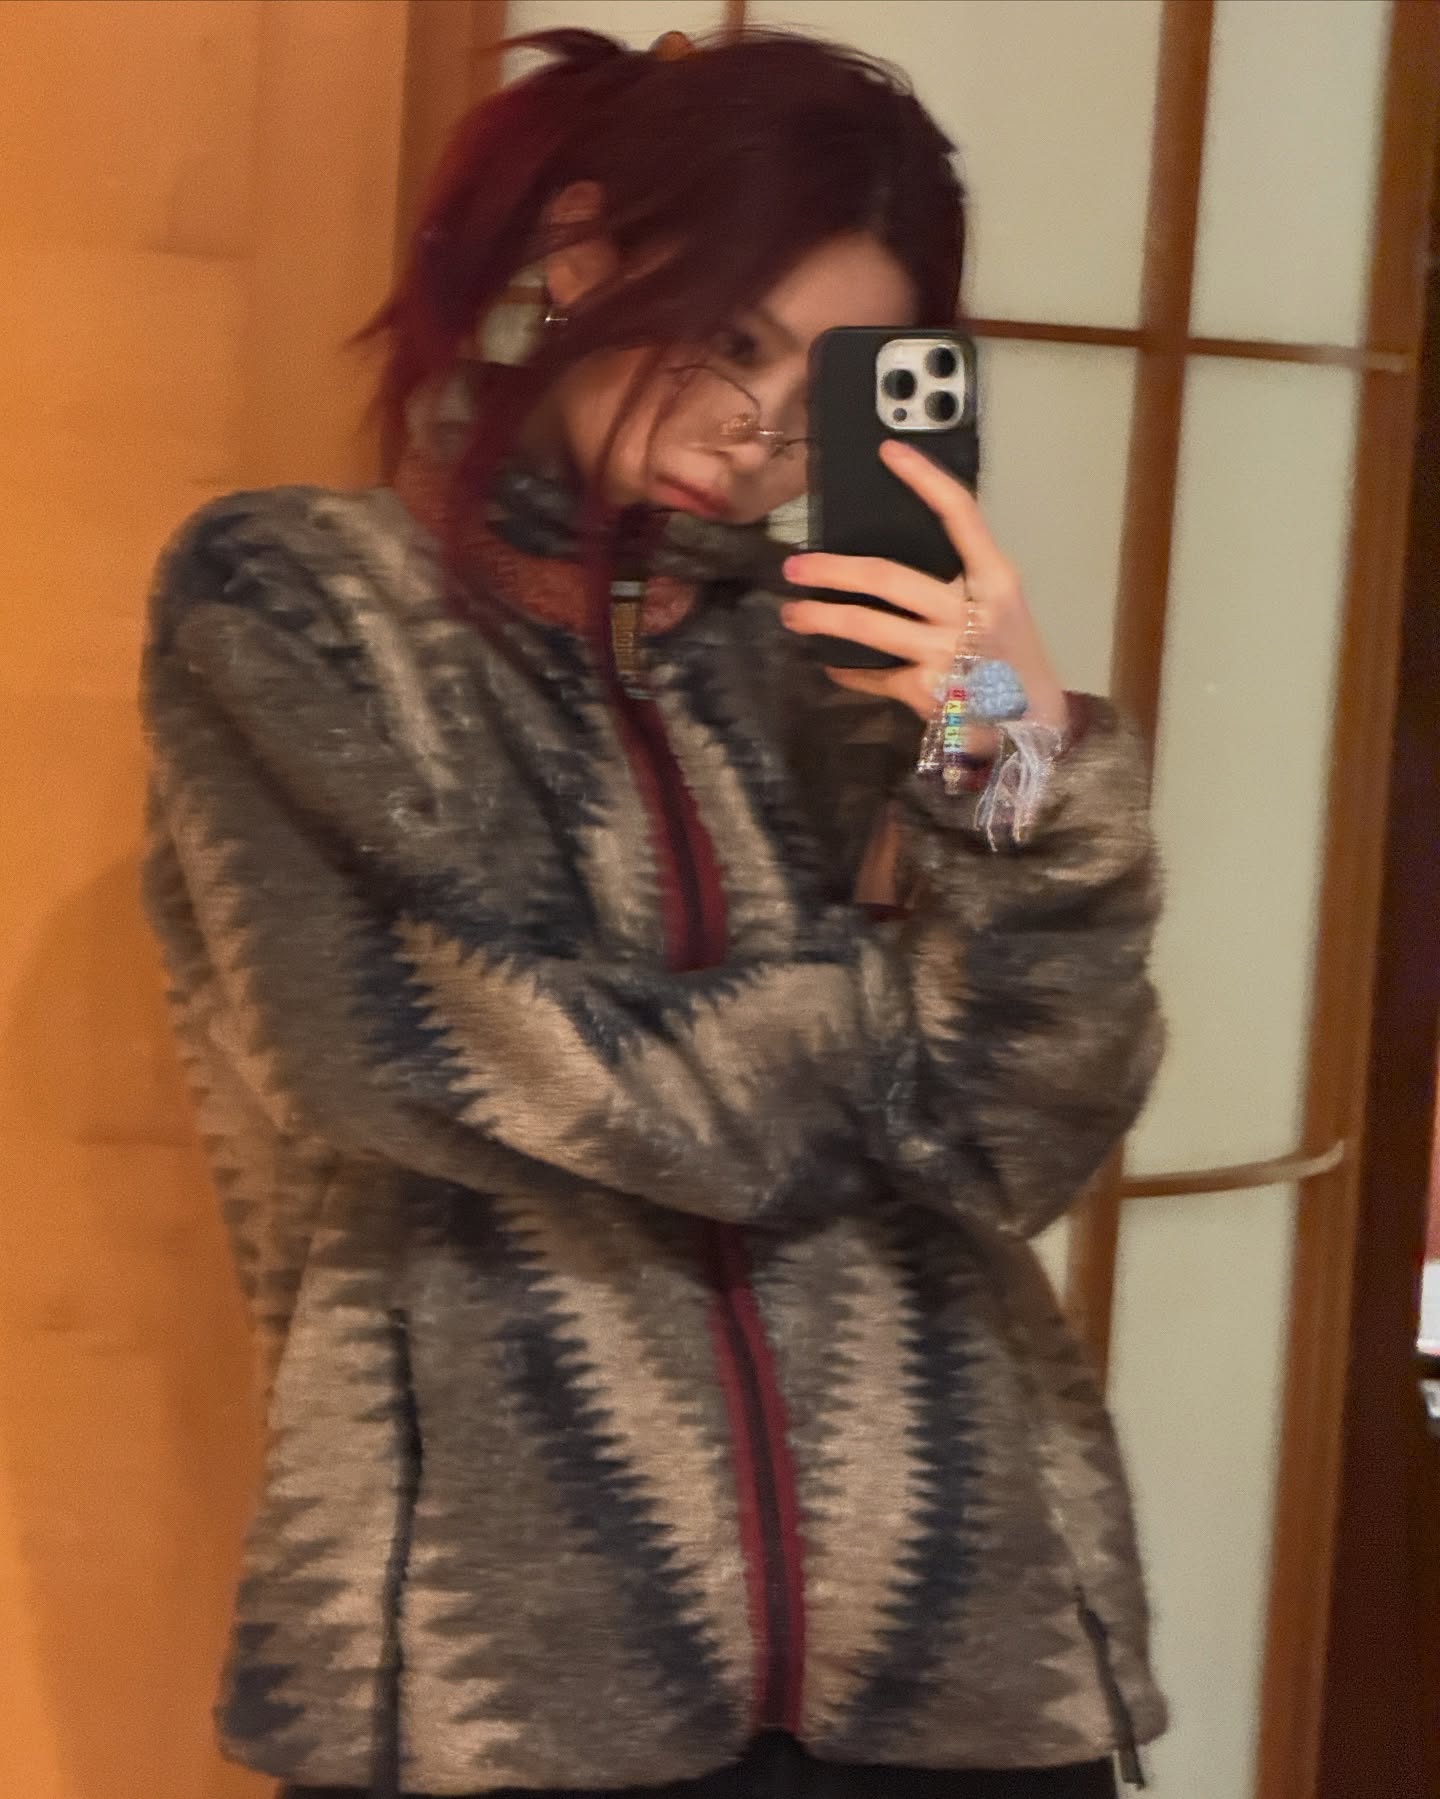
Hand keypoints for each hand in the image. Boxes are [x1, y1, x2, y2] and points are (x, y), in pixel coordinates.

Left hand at [779, 440, 1068, 730]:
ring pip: (869, 628)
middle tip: (795, 568)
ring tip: (793, 616)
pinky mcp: (928, 691)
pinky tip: (836, 667)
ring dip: (823, 620)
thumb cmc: (1011, 656)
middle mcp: (972, 611)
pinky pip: (876, 677)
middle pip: (889, 578)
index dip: (924, 479)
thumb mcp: (1001, 607)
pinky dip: (852, 673)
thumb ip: (960, 581)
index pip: (961, 515)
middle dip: (834, 570)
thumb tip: (887, 561)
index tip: (889, 452)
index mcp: (996, 579)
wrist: (1035, 725)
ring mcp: (947, 653)